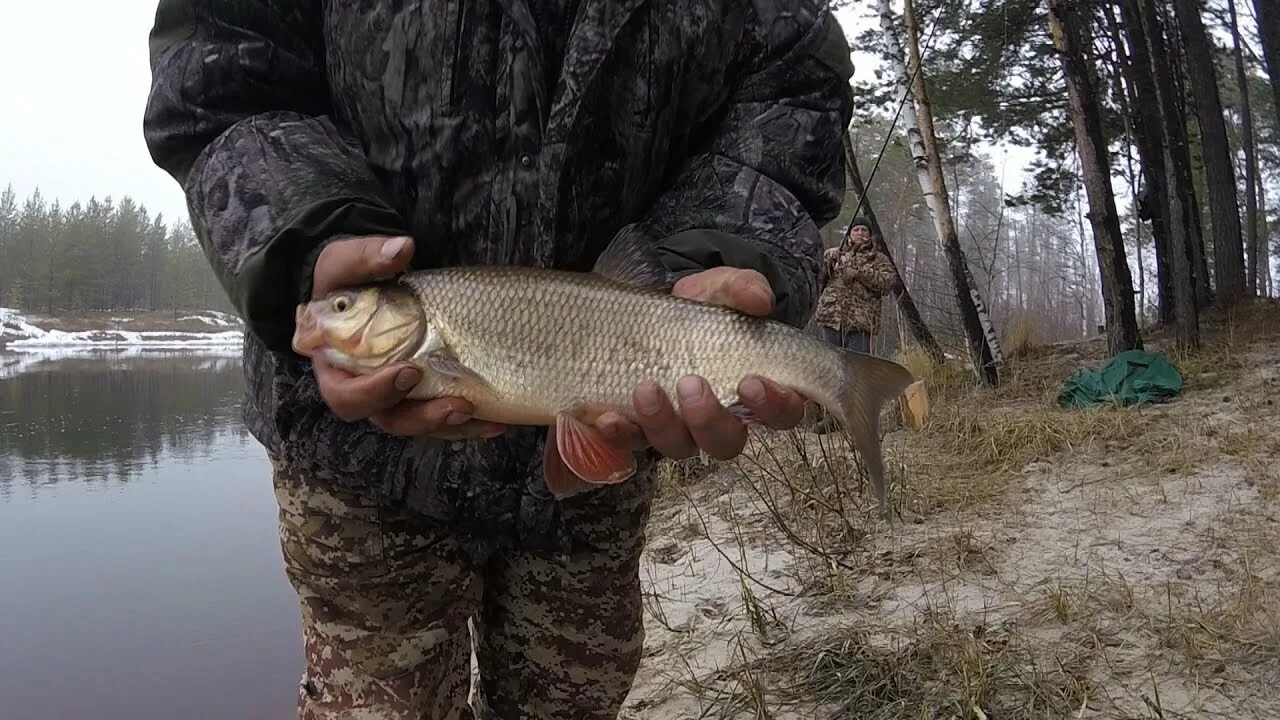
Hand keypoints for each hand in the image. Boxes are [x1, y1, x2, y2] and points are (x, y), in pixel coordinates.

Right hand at [306, 235, 505, 439]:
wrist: (367, 284)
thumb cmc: (348, 278)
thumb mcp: (346, 261)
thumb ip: (366, 257)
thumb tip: (401, 249)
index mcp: (337, 367)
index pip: (347, 396)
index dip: (375, 392)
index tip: (410, 370)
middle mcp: (365, 390)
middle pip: (389, 419)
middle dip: (424, 417)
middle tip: (457, 404)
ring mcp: (396, 397)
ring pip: (420, 423)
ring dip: (451, 424)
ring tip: (481, 412)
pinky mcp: (423, 393)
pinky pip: (444, 415)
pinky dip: (471, 421)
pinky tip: (498, 419)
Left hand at [596, 266, 808, 460]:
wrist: (651, 312)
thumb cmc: (701, 310)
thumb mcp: (720, 289)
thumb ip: (742, 288)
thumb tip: (759, 299)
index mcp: (756, 392)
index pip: (781, 414)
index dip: (772, 406)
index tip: (750, 381)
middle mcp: (721, 419)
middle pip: (726, 442)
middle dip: (709, 419)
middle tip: (691, 384)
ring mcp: (680, 429)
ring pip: (679, 446)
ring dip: (662, 423)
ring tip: (645, 388)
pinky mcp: (642, 429)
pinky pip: (632, 445)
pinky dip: (621, 434)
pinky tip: (607, 417)